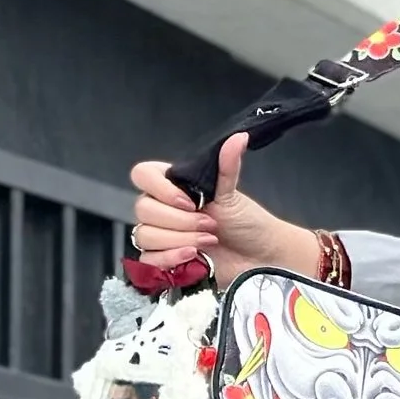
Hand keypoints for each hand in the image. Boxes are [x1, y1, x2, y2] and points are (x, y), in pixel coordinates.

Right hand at [126, 132, 319, 278]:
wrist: (258, 256)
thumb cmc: (246, 223)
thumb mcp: (233, 194)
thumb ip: (227, 165)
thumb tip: (238, 138)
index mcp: (172, 186)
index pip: (142, 175)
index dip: (161, 189)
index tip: (189, 201)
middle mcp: (162, 208)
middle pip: (143, 209)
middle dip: (179, 221)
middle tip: (209, 225)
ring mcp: (161, 235)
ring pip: (145, 235)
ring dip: (178, 240)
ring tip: (208, 241)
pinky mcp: (164, 260)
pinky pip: (149, 259)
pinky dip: (170, 258)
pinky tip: (193, 256)